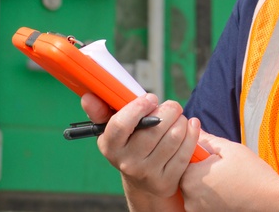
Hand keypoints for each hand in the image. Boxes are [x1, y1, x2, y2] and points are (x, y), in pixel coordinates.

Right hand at [80, 93, 200, 198]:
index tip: (151, 98)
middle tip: (172, 105)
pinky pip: (184, 152)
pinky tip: (190, 126)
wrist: (141, 181)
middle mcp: (127, 162)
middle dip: (168, 110)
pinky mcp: (166, 181)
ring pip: (172, 138)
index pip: (121, 124)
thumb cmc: (127, 144)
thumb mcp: (111, 129)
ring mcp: (147, 174)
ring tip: (179, 116)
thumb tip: (87, 96)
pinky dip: (191, 134)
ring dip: (181, 121)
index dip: (138, 107)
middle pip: (153, 129)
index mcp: (110, 146)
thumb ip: (100, 111)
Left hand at [179, 131, 278, 211]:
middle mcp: (189, 199)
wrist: (272, 203)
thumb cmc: (253, 175)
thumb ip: (207, 140)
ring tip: (226, 182)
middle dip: (200, 170)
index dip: (197, 154)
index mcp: (191, 178)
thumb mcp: (230, 150)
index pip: (182, 159)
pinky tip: (227, 194)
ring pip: (194, 191)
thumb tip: (192, 128)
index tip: (213, 157)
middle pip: (186, 177)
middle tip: (222, 170)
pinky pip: (201, 203)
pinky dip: (211, 198)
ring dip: (205, 185)